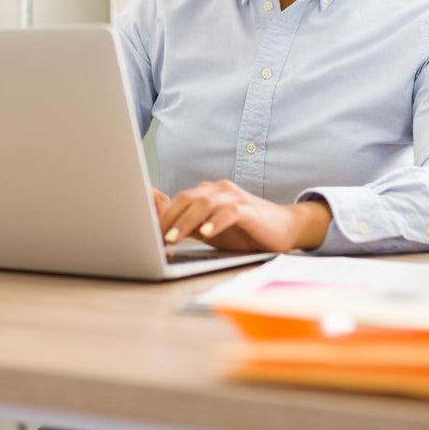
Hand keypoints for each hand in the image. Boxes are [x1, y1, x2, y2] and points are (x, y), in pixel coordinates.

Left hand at [154, 181, 331, 252]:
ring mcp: (234, 197)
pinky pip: (229, 213)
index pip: (177, 200)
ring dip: (185, 223)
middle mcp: (218, 190)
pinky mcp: (249, 210)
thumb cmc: (244, 231)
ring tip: (171, 239)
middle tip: (153, 239)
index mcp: (207, 193)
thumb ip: (184, 222)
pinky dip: (215, 223)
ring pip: (203, 204)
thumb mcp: (209, 229)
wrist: (284, 229)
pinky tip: (206, 234)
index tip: (144, 233)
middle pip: (186, 199)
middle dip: (167, 220)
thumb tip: (154, 215)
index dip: (160, 216)